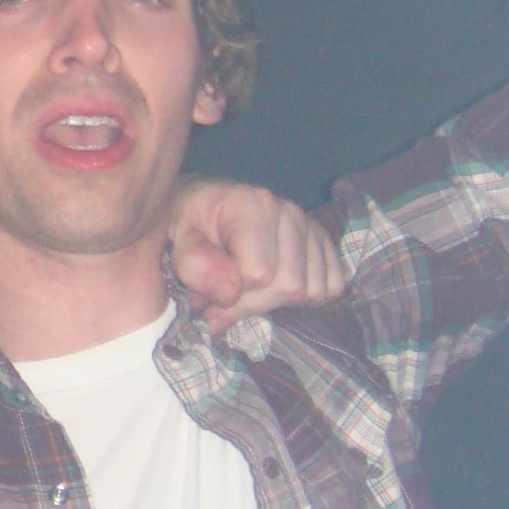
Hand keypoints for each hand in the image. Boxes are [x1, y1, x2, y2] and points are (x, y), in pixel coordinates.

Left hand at [169, 178, 346, 332]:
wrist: (204, 205)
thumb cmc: (189, 222)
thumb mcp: (176, 238)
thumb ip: (195, 264)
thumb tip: (230, 293)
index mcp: (253, 204)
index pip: (259, 274)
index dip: (230, 296)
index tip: (204, 294)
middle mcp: (289, 211)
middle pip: (290, 286)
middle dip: (251, 304)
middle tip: (221, 299)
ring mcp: (310, 226)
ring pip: (311, 290)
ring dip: (276, 303)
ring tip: (246, 289)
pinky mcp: (323, 241)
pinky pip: (332, 285)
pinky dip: (306, 296)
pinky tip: (275, 284)